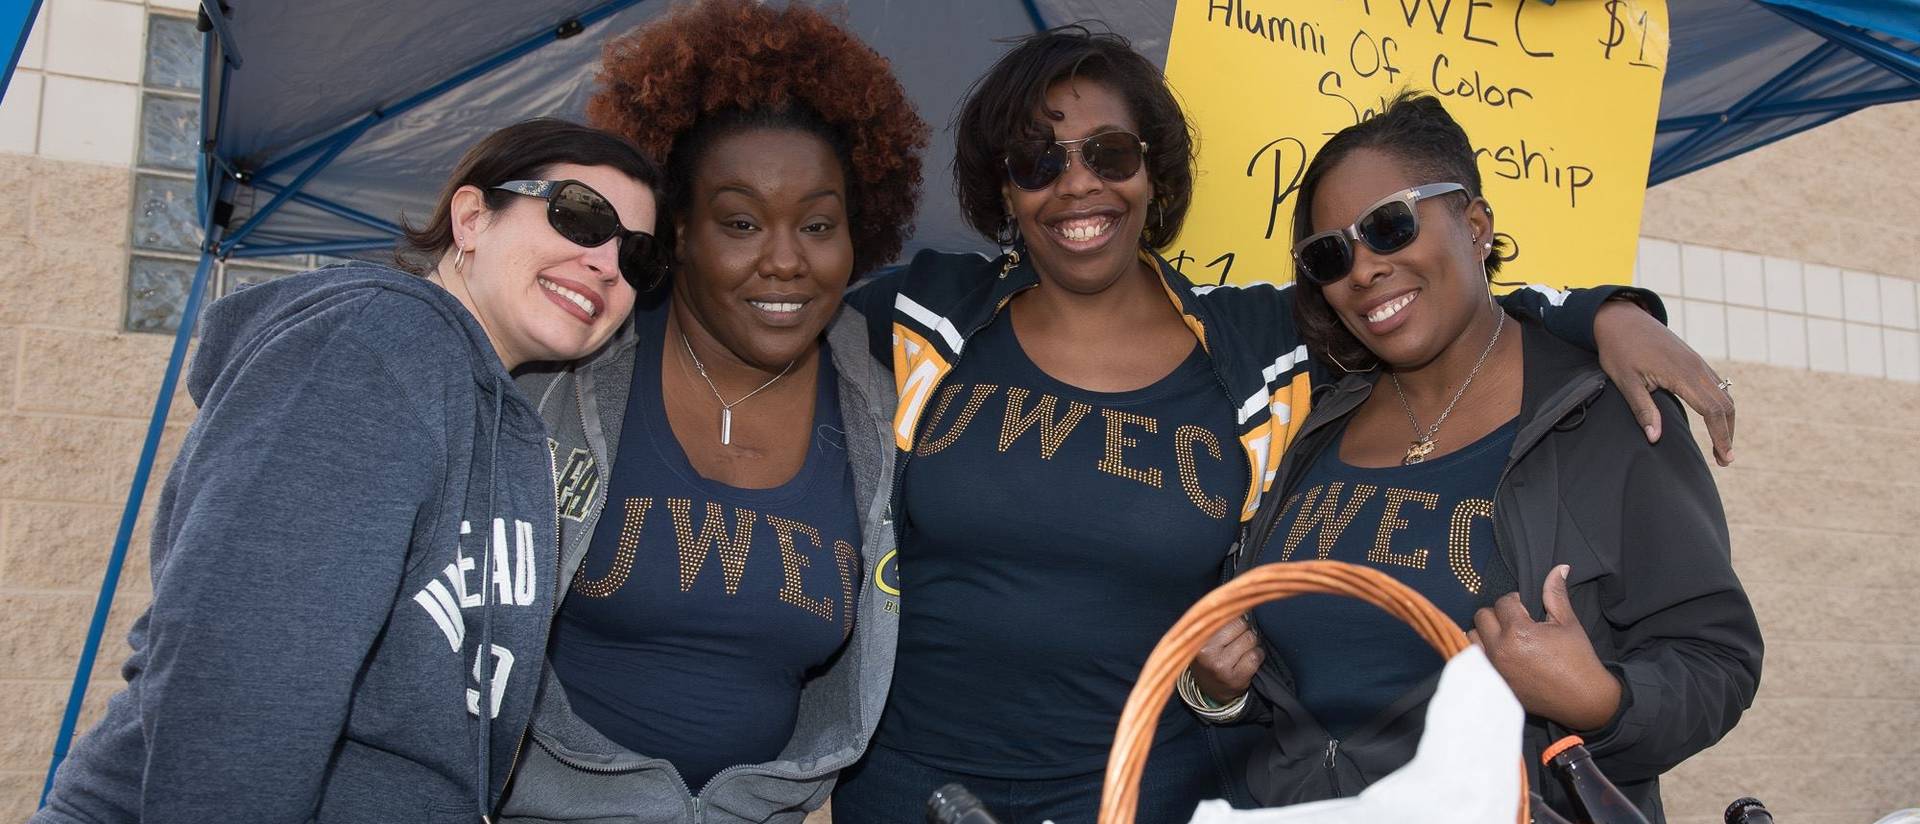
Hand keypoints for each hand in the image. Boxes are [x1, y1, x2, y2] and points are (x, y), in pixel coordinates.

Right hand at [1192, 616, 1262, 704]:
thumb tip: (1239, 601)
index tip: (1234, 624)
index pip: (1228, 615)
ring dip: (1251, 645)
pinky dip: (1257, 656)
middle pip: (1242, 626)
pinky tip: (1248, 660)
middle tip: (1236, 642)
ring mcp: (1221, 666)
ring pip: (1251, 640)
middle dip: (1243, 632)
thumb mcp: (1205, 637)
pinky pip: (1255, 657)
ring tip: (1241, 652)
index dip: (1235, 619)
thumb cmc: (1210, 656)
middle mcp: (1207, 651)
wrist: (1210, 690)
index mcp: (1199, 637)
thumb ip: (1217, 620)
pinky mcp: (1235, 678)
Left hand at [1469, 565, 1621, 731]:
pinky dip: (1481, 653)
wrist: (1583, 699)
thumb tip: (1560, 567)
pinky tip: (1499, 653)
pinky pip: (1472, 660)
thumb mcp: (1568, 623)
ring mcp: (1493, 668)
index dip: (1516, 601)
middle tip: (1516, 622)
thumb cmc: (1578, 659)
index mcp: (1519, 632)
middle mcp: (1500, 650)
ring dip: (1485, 633)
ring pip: (1471, 637)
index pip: (1502, 601)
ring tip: (1506, 638)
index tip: (1527, 609)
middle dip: (1498, 614)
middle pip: (1482, 616)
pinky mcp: (1492, 683)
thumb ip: (1556, 594)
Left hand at [1594, 300, 1734, 465]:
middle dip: (1728, 434)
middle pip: (1725, 405)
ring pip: (1725, 395)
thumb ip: (1642, 409)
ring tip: (1721, 445)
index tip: (1725, 458)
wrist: (1621, 318)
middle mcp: (1698, 367)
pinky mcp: (1695, 360)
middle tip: (1724, 460)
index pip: (1712, 411)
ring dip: (1726, 420)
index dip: (1721, 436)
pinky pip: (1717, 385)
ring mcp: (1698, 362)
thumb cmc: (1619, 350)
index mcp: (1683, 374)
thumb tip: (1655, 438)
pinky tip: (1713, 419)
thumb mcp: (1625, 381)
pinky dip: (1721, 405)